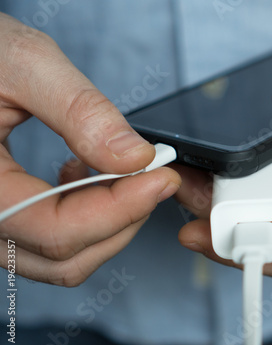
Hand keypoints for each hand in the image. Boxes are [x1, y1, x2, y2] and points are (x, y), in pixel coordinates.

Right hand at [0, 13, 180, 285]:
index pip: (55, 229)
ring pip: (60, 258)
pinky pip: (45, 240)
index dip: (121, 209)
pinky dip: (83, 217)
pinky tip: (82, 173)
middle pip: (64, 257)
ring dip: (107, 223)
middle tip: (154, 176)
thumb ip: (81, 112)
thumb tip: (136, 158)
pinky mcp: (1, 213)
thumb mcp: (23, 64)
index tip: (162, 178)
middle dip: (122, 219)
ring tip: (121, 174)